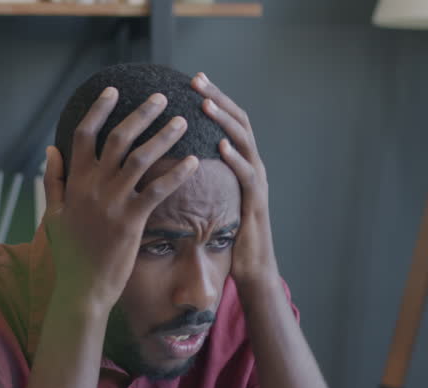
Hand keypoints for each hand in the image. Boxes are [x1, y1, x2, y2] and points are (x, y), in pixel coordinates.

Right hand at [42, 88, 199, 313]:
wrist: (82, 288)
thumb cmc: (69, 254)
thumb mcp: (52, 214)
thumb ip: (53, 181)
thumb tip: (50, 150)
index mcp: (74, 182)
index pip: (83, 135)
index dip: (98, 110)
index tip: (112, 91)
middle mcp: (93, 187)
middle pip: (117, 139)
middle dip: (140, 115)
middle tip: (160, 97)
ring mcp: (113, 203)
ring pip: (140, 159)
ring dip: (164, 137)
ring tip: (183, 122)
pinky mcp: (131, 222)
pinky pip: (158, 191)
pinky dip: (176, 175)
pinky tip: (193, 162)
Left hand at [192, 72, 278, 290]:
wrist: (251, 269)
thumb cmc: (226, 236)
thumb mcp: (209, 199)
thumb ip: (199, 178)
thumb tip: (170, 162)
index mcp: (239, 163)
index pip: (227, 121)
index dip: (212, 98)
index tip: (192, 79)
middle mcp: (252, 166)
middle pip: (238, 121)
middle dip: (217, 98)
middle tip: (197, 79)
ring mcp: (257, 182)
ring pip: (244, 142)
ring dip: (225, 121)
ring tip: (206, 105)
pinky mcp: (257, 202)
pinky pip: (248, 175)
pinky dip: (236, 158)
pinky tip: (222, 146)